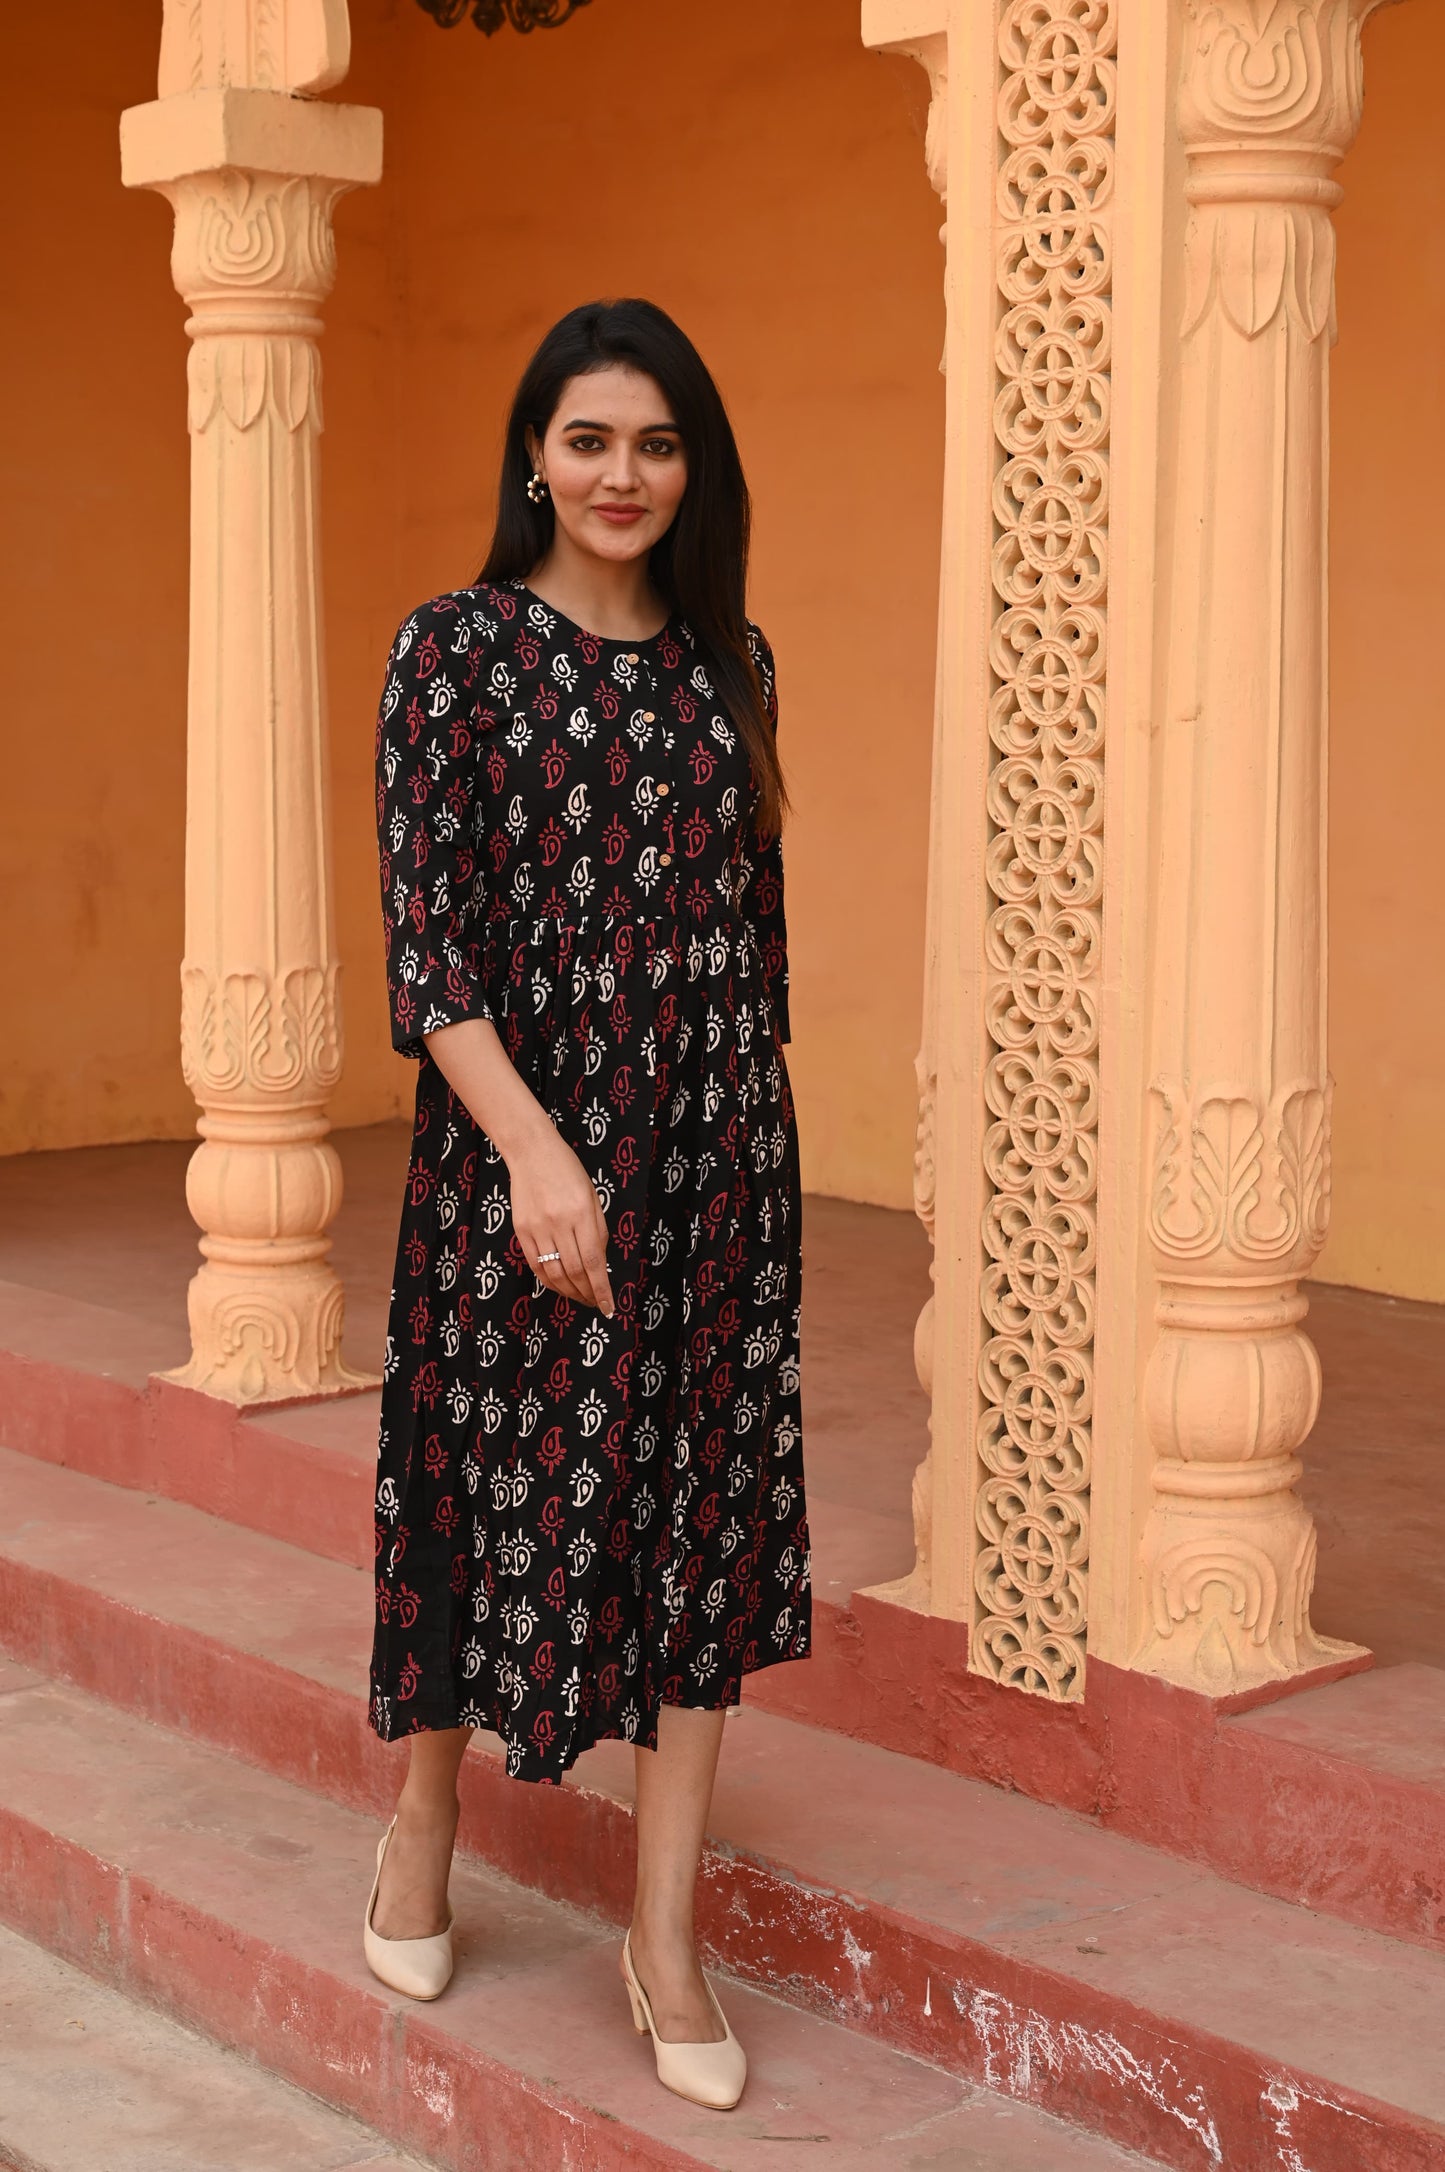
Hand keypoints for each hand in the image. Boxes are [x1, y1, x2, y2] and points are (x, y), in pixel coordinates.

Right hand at [507, 1126, 614, 1315]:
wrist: (532, 1152)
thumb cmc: (568, 1172)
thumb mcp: (592, 1196)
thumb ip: (597, 1230)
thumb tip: (599, 1264)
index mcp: (581, 1213)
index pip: (594, 1262)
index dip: (602, 1289)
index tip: (609, 1307)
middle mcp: (559, 1223)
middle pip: (574, 1272)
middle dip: (588, 1294)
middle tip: (596, 1304)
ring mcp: (537, 1228)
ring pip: (554, 1273)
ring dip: (569, 1292)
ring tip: (581, 1298)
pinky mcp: (521, 1230)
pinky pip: (535, 1264)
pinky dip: (549, 1281)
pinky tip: (560, 1287)